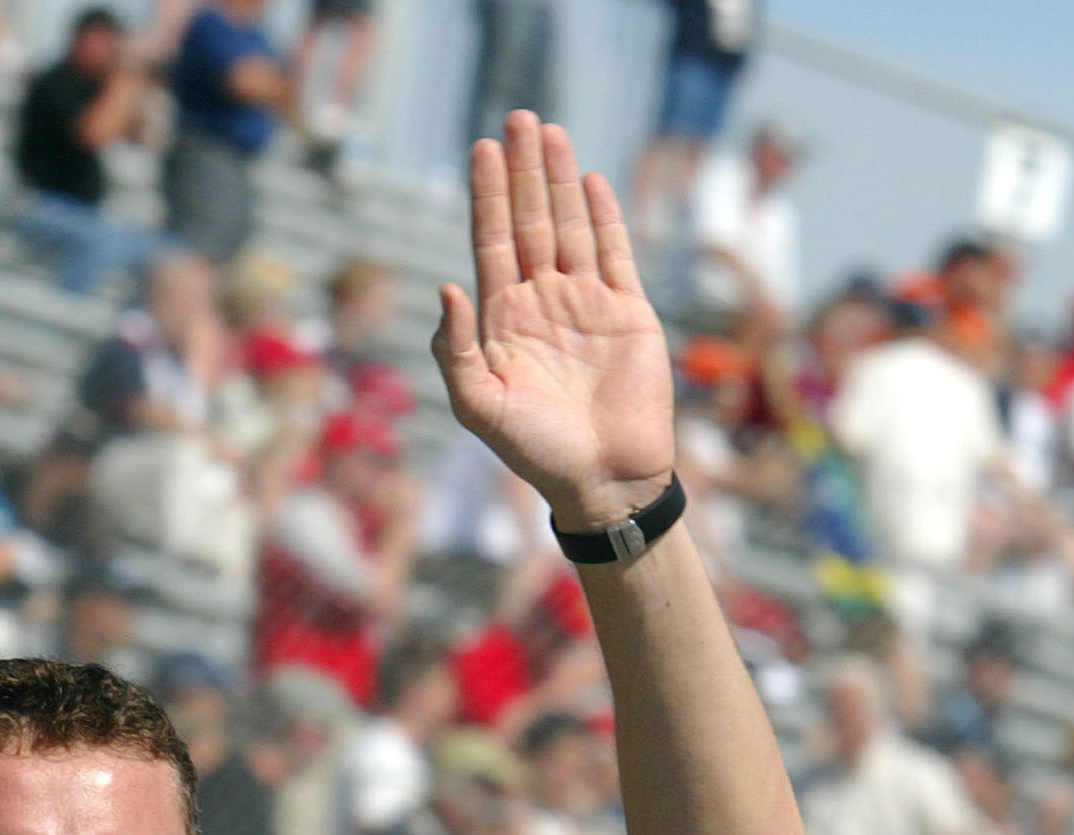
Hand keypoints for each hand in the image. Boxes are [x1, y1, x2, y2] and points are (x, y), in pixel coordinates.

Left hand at [432, 112, 673, 533]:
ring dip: (560, 179)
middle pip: (529, 222)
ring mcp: (585, 305)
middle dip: (522, 171)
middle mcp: (542, 305)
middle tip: (518, 116)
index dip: (485, 197)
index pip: (490, 244)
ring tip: (551, 130)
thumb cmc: (534, 452)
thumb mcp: (478, 406)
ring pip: (570, 226)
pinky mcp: (628, 313)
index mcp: (502, 323)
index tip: (482, 150)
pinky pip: (615, 253)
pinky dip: (605, 217)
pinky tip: (592, 180)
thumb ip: (454, 350)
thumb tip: (446, 286)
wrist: (602, 479)